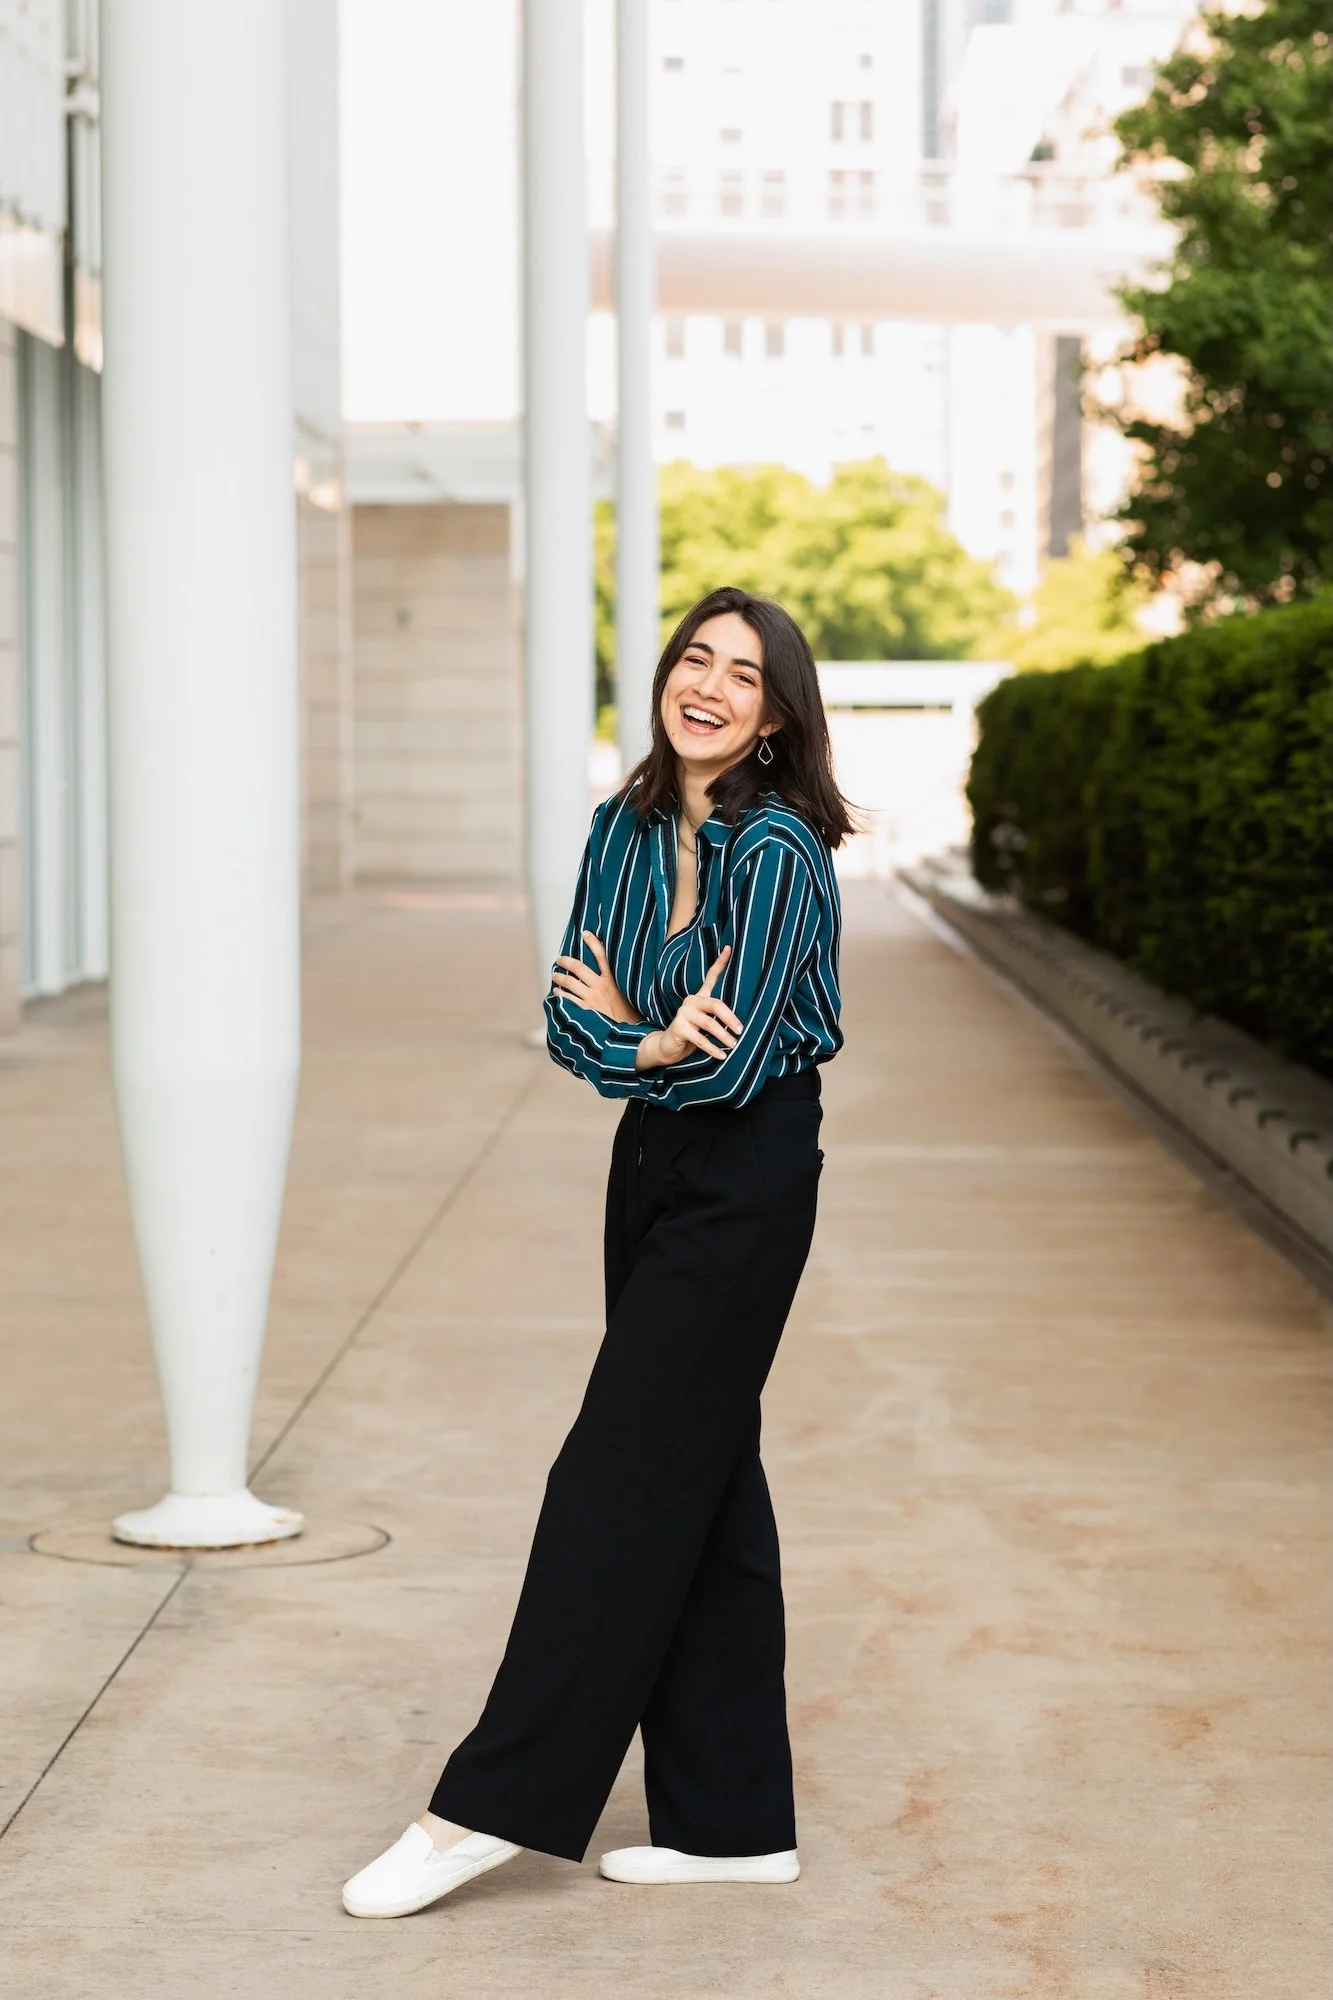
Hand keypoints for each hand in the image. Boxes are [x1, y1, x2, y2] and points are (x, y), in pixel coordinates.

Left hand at [551, 932, 642, 1024]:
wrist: (631, 1032)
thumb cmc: (631, 1012)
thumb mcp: (630, 992)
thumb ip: (620, 981)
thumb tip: (613, 971)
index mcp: (613, 980)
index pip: (602, 956)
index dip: (593, 942)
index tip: (585, 933)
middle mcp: (601, 986)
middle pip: (579, 968)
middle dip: (566, 961)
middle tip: (560, 959)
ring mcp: (592, 998)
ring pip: (570, 982)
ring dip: (559, 977)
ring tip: (555, 974)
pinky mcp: (586, 1011)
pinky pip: (568, 999)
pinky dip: (560, 994)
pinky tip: (556, 992)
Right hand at [653, 947, 741, 1066]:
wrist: (667, 1047)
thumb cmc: (691, 1035)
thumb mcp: (706, 1024)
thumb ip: (718, 1019)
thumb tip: (740, 1024)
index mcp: (699, 998)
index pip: (710, 977)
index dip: (720, 962)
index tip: (729, 948)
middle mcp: (690, 1001)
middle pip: (716, 1004)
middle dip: (730, 1018)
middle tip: (741, 1030)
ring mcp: (683, 1013)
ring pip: (709, 1023)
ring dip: (723, 1036)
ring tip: (734, 1045)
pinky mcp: (678, 1027)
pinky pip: (699, 1039)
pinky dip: (712, 1049)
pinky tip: (721, 1056)